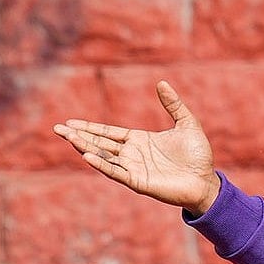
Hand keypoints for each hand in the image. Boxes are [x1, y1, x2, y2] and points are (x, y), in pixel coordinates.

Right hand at [53, 80, 220, 215]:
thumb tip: (161, 82)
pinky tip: (88, 156)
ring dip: (85, 147)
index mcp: (139, 140)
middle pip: (99, 143)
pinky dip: (101, 164)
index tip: (70, 122)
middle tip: (57, 129)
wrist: (206, 181)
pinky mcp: (138, 181)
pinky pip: (116, 172)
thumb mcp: (186, 123)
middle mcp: (131, 154)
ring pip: (103, 156)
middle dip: (78, 136)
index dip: (89, 127)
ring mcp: (133, 168)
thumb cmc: (197, 155)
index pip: (108, 133)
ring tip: (68, 138)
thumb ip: (173, 104)